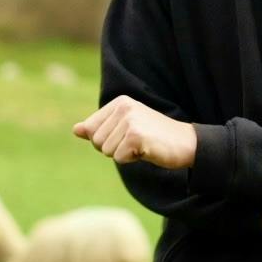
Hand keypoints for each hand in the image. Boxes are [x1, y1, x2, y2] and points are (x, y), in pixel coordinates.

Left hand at [72, 96, 197, 168]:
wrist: (186, 143)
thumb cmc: (154, 137)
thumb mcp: (124, 128)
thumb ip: (99, 128)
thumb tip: (76, 130)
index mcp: (119, 102)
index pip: (91, 129)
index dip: (106, 140)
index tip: (127, 136)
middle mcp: (123, 107)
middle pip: (96, 141)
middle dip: (113, 148)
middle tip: (136, 142)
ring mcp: (130, 120)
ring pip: (106, 151)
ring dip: (123, 154)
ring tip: (142, 145)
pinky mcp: (135, 135)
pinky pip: (118, 158)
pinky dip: (131, 159)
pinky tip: (147, 150)